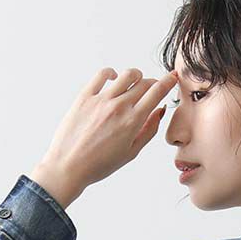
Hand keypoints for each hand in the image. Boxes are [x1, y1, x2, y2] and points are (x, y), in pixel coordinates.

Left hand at [28, 66, 178, 208]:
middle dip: (153, 83)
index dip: (168, 82)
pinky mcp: (85, 96)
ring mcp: (101, 99)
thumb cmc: (98, 165)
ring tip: (135, 82)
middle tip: (153, 88)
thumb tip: (159, 111)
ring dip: (136, 76)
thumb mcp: (130, 153)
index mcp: (132, 122)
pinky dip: (112, 73)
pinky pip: (102, 75)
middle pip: (144, 83)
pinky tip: (114, 79)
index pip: (156, 92)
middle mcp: (118, 106)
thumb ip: (148, 130)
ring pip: (127, 75)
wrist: (68, 166)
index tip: (172, 78)